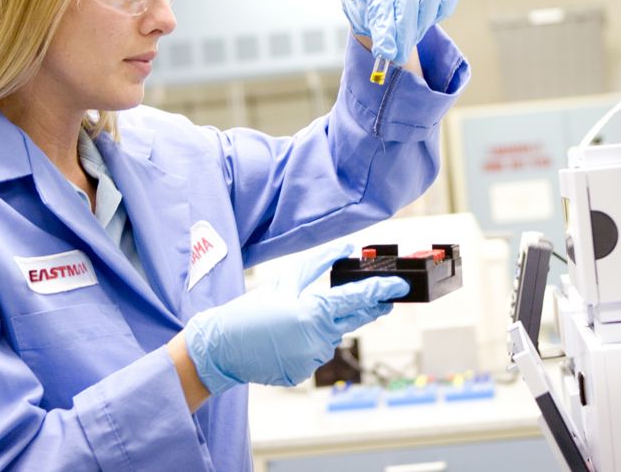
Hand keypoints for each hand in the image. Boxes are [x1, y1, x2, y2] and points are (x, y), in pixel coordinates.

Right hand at [184, 243, 408, 395]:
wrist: (220, 348)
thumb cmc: (249, 311)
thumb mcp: (284, 282)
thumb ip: (318, 264)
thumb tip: (344, 247)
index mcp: (313, 312)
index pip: (358, 299)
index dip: (382, 290)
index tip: (400, 286)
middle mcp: (318, 339)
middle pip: (356, 319)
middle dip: (370, 308)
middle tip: (381, 298)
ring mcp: (312, 360)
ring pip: (334, 336)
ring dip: (327, 325)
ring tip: (296, 318)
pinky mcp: (303, 373)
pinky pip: (316, 352)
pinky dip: (309, 342)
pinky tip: (287, 337)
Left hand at [341, 0, 460, 65]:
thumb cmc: (366, 9)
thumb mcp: (359, 21)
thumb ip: (373, 35)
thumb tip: (386, 57)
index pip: (380, 1)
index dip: (385, 29)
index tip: (386, 54)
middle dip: (405, 34)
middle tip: (399, 57)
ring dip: (422, 23)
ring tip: (410, 39)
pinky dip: (443, 11)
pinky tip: (425, 23)